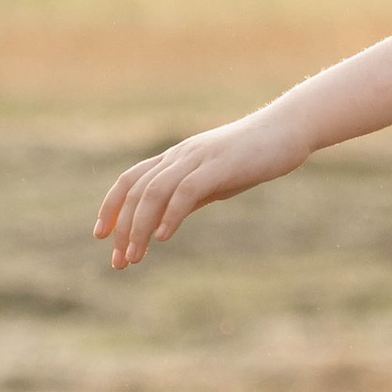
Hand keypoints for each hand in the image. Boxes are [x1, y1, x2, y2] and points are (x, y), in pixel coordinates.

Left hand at [94, 110, 309, 268]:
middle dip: (122, 228)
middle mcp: (180, 156)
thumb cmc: (256, 156)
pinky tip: (164, 237)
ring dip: (139, 227)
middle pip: (135, 190)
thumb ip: (191, 196)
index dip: (111, 207)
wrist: (289, 129)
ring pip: (153, 192)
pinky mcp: (219, 165)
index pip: (130, 180)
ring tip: (135, 257)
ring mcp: (198, 159)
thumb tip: (168, 221)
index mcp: (177, 158)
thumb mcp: (217, 180)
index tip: (102, 236)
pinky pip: (186, 190)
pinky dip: (170, 214)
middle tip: (119, 261)